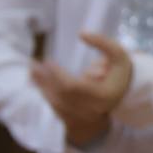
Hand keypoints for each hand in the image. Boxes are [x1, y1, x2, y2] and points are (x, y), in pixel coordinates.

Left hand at [31, 32, 133, 148]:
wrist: (121, 95)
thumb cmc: (119, 72)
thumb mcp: (119, 54)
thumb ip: (103, 42)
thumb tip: (81, 34)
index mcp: (103, 95)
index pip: (74, 86)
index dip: (58, 74)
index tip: (48, 60)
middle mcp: (92, 109)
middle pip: (62, 95)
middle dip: (45, 79)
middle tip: (32, 64)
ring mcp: (83, 116)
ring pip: (56, 103)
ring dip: (41, 86)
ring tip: (31, 71)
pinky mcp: (74, 118)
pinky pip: (55, 107)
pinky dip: (44, 94)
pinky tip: (35, 81)